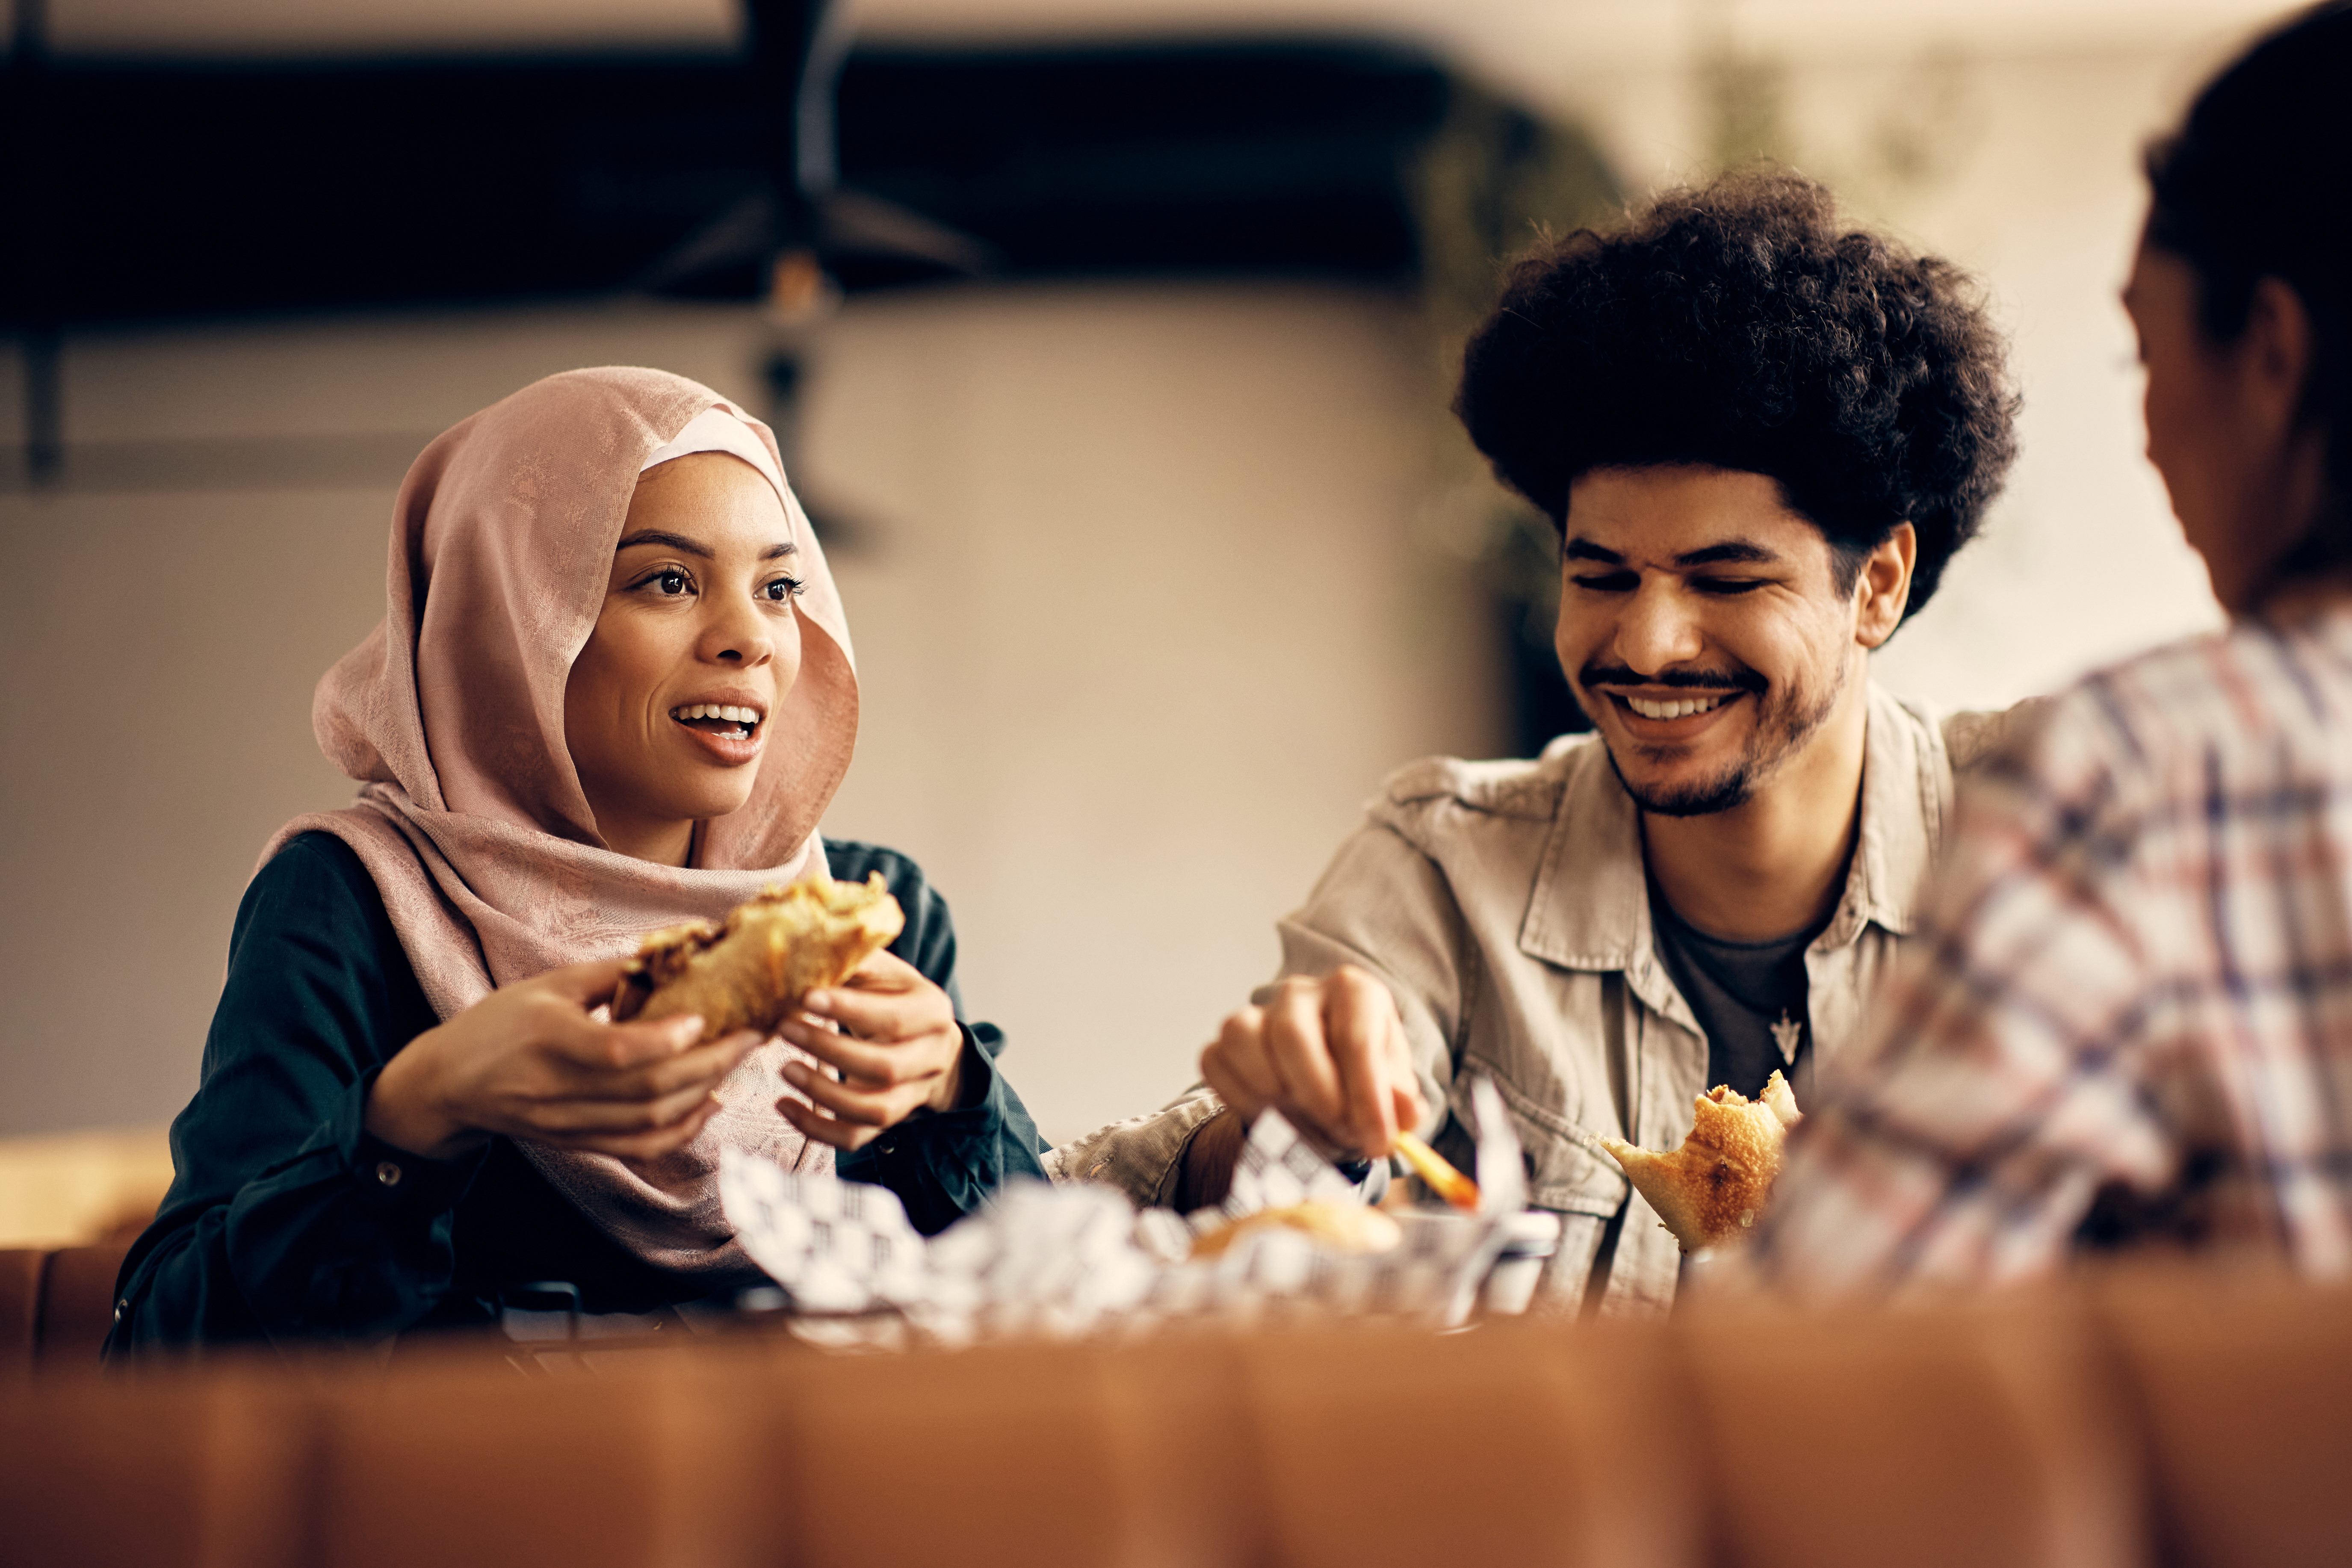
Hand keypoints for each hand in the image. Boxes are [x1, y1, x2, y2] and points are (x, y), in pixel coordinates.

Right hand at [365, 956, 761, 1162]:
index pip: (616, 1051)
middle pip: (648, 1091)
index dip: (666, 1039)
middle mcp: (560, 1091)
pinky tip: (710, 1104)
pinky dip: (683, 1131)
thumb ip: (608, 974)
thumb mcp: (545, 985)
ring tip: (736, 1062)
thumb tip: (671, 954)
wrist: (447, 1085)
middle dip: (710, 1064)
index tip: (704, 1018)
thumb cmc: (497, 1024)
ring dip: (704, 1094)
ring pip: (651, 1123)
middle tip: (751, 1035)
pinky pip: (640, 1149)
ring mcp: (569, 1125)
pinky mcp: (577, 1144)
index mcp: (548, 1041)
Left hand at [774, 948, 967, 1150]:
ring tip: (784, 1069)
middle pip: (885, 1068)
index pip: (895, 1018)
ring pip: (874, 1111)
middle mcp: (932, 1057)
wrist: (929, 1040)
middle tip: (784, 1027)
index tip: (805, 995)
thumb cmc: (894, 997)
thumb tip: (800, 944)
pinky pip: (857, 1137)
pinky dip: (818, 1129)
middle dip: (830, 1051)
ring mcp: (914, 1095)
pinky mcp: (891, 1120)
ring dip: (824, 1094)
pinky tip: (784, 1107)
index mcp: (933, 1012)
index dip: (849, 1010)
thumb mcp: (885, 972)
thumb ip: (854, 960)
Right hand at [1198, 965, 1428, 1159]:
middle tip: (1339, 1132)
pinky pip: (1215, 1061)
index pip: (1356, 1037)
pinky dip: (1240, 1099)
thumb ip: (1403, 1103)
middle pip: (1293, 1034)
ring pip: (1245, 1040)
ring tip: (1307, 1127)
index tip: (1378, 1141)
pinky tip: (1271, 1119)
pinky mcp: (1227, 1038)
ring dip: (1274, 1096)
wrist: (1325, 1089)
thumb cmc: (1363, 1083)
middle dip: (1317, 1094)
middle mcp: (1302, 992)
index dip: (1368, 1096)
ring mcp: (1259, 1011)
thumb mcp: (1395, 1093)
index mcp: (1353, 992)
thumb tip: (1407, 1113)